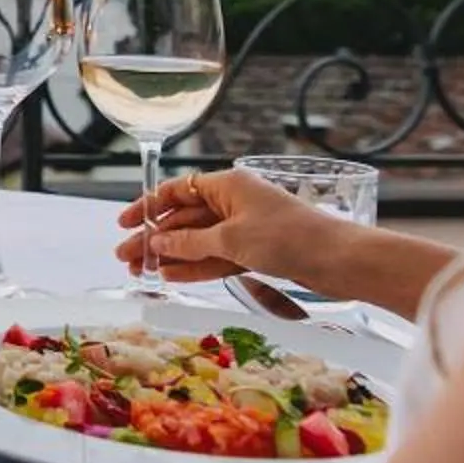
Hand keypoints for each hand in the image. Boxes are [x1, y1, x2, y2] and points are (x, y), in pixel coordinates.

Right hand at [116, 169, 361, 286]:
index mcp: (227, 185)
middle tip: (127, 260)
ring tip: (142, 274)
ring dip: (171, 256)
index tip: (124, 224)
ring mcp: (245, 228)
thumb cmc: (288, 237)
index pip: (176, 191)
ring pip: (198, 240)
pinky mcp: (256, 251)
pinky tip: (172, 277)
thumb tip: (156, 242)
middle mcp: (234, 202)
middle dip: (155, 238)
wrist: (339, 260)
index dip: (148, 206)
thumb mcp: (231, 239)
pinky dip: (195, 266)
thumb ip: (189, 242)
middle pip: (184, 218)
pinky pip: (216, 256)